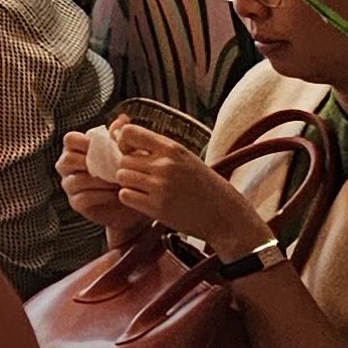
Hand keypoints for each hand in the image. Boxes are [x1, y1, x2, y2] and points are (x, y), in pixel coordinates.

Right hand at [58, 127, 144, 240]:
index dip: (83, 141)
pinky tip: (116, 194)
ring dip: (99, 181)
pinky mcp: (77, 203)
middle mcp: (68, 166)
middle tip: (112, 166)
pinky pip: (82, 198)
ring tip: (118, 181)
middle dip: (90, 163)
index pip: (70, 139)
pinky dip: (100, 195)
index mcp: (77, 149)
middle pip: (67, 159)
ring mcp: (71, 185)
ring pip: (75, 180)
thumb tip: (123, 118)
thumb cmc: (127, 173)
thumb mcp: (128, 153)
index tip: (104, 147)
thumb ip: (123, 137)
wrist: (134, 201)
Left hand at [106, 116, 264, 260]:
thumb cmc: (204, 186)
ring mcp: (160, 186)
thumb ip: (159, 149)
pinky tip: (144, 200)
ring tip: (145, 189)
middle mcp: (165, 164)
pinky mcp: (157, 207)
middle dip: (128, 168)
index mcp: (173, 148)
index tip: (130, 152)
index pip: (130, 133)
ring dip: (129, 183)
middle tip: (142, 178)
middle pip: (123, 159)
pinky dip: (130, 198)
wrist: (225, 214)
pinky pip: (125, 196)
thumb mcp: (186, 158)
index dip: (123, 142)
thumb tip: (123, 136)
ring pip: (122, 177)